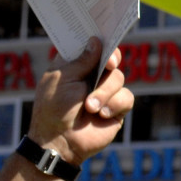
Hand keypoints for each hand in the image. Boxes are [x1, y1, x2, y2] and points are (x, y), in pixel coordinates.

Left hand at [27, 38, 133, 165]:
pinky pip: (126, 97)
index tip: (103, 37)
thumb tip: (96, 41)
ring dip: (104, 92)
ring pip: (118, 78)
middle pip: (110, 59)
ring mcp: (104, 93)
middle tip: (109, 64)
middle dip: (110, 60)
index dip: (99, 40)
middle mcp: (90, 78)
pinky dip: (115, 104)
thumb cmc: (53, 111)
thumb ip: (80, 61)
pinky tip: (102, 114)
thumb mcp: (61, 81)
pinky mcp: (115, 108)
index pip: (91, 47)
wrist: (59, 143)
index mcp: (73, 67)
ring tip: (89, 107)